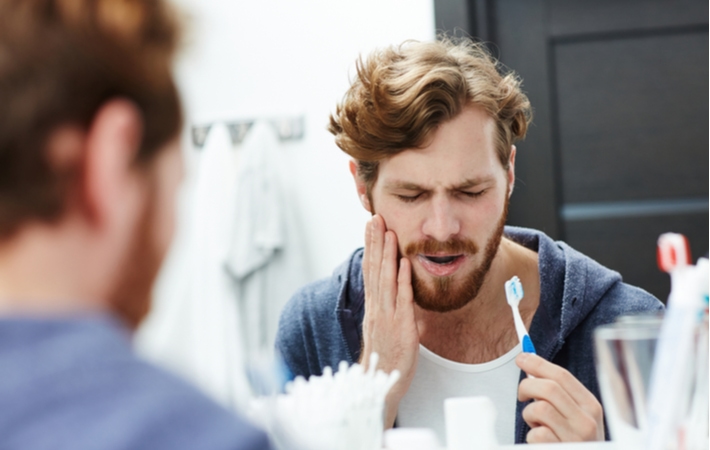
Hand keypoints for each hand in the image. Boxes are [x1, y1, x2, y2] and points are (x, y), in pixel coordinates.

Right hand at [360, 214, 418, 427]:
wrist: (380, 384)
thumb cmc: (385, 358)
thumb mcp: (385, 328)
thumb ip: (390, 308)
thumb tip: (398, 292)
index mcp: (373, 306)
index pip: (370, 270)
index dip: (370, 247)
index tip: (371, 227)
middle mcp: (377, 307)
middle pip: (374, 269)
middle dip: (375, 242)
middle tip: (375, 218)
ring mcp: (387, 316)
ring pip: (385, 279)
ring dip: (386, 254)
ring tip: (388, 231)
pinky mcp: (400, 326)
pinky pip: (401, 299)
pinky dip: (401, 279)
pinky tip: (402, 263)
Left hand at [516, 353, 604, 442]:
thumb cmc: (572, 440)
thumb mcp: (574, 416)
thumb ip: (558, 393)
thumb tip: (530, 364)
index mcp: (591, 406)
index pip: (563, 376)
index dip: (538, 363)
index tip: (522, 358)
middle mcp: (587, 421)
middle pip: (548, 388)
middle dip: (527, 386)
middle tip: (521, 394)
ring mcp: (576, 438)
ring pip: (539, 408)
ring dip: (529, 415)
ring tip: (536, 424)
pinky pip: (536, 434)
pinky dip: (532, 436)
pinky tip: (540, 441)